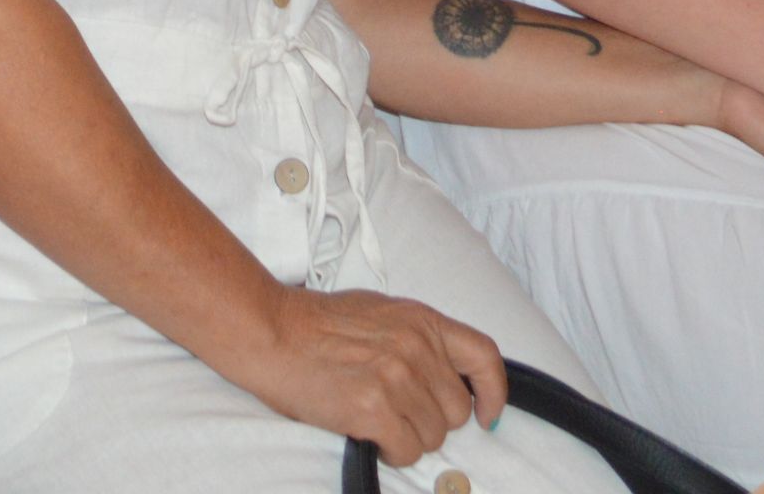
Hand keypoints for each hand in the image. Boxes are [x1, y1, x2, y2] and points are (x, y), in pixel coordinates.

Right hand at [221, 285, 506, 468]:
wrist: (269, 330)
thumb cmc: (313, 323)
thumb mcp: (378, 312)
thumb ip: (416, 338)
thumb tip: (441, 374)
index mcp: (421, 320)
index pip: (484, 356)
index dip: (494, 391)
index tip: (487, 414)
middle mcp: (416, 347)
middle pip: (456, 411)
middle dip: (431, 420)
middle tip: (396, 412)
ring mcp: (396, 378)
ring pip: (433, 436)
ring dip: (407, 437)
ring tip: (374, 418)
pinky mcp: (373, 408)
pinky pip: (407, 451)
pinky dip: (391, 451)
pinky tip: (367, 433)